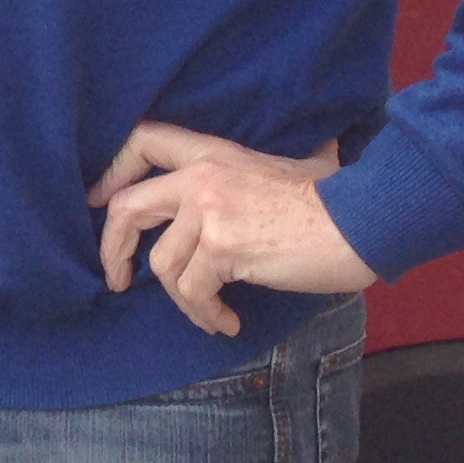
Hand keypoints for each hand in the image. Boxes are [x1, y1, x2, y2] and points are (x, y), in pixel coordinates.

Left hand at [88, 121, 379, 337]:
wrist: (363, 222)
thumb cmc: (333, 199)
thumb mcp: (288, 165)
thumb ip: (260, 167)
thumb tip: (300, 153)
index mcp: (212, 152)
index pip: (141, 142)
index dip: (111, 173)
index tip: (99, 203)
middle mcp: (202, 176)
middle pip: (127, 208)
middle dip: (112, 250)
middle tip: (117, 280)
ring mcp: (209, 210)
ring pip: (163, 265)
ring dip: (182, 301)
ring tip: (208, 313)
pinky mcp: (223, 247)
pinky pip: (193, 292)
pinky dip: (205, 313)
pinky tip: (227, 321)